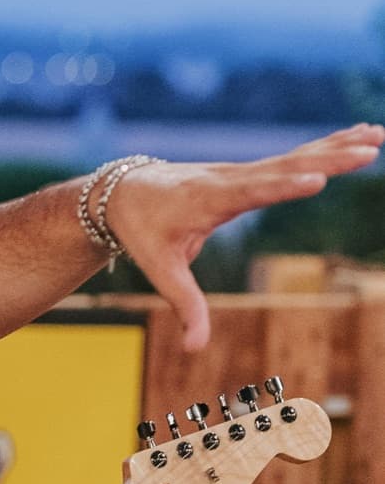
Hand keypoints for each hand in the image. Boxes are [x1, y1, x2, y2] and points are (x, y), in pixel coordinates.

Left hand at [107, 124, 383, 350]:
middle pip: (285, 167)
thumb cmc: (143, 231)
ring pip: (295, 156)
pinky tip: (358, 136)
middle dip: (328, 159)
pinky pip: (293, 157)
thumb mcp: (160, 270)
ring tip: (376, 137)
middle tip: (368, 150)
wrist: (125, 192)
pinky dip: (326, 146)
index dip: (284, 186)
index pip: (253, 191)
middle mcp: (231, 178)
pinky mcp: (250, 171)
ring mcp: (242, 171)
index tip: (317, 179)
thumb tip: (193, 348)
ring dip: (337, 146)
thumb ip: (184, 306)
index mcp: (209, 199)